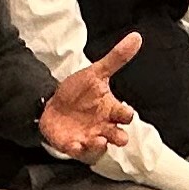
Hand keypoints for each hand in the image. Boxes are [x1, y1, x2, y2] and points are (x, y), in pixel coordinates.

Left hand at [39, 34, 144, 158]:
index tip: (125, 112)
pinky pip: (79, 152)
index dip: (127, 115)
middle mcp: (104, 126)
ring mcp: (90, 137)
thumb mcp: (95, 72)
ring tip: (97, 139)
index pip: (127, 115)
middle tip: (114, 133)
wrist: (52, 103)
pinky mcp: (74, 145)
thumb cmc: (78, 91)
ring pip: (102, 148)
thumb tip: (136, 37)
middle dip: (119, 137)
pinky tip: (75, 142)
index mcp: (111, 109)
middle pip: (120, 137)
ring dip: (100, 145)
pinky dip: (78, 149)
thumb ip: (116, 58)